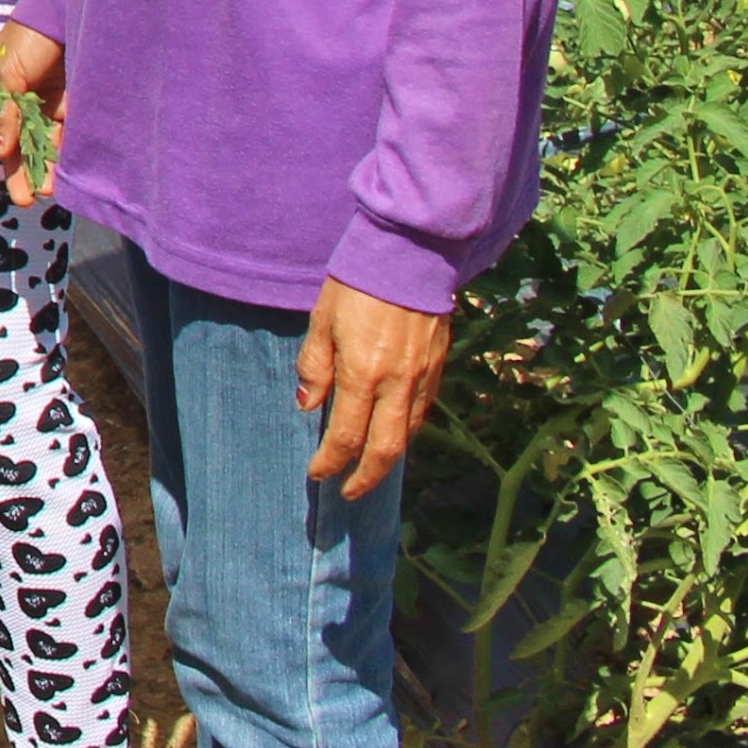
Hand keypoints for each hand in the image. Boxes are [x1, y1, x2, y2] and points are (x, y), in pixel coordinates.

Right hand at [0, 23, 66, 206]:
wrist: (66, 13)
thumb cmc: (26, 38)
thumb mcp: (6, 73)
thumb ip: (3, 113)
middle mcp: (17, 106)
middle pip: (15, 148)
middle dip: (18, 175)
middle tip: (23, 199)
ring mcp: (45, 108)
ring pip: (41, 148)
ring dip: (42, 170)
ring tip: (44, 191)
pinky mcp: (70, 108)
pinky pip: (65, 138)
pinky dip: (63, 156)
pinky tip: (62, 174)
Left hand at [298, 277, 451, 500]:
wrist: (409, 255)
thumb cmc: (357, 283)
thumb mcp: (322, 320)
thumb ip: (315, 366)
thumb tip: (309, 404)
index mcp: (362, 374)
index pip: (346, 436)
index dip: (331, 462)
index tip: (318, 473)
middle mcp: (396, 384)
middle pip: (385, 450)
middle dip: (366, 478)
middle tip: (349, 492)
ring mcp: (422, 377)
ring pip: (409, 434)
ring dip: (389, 457)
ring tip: (369, 467)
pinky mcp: (438, 365)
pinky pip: (423, 410)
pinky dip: (408, 429)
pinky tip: (395, 431)